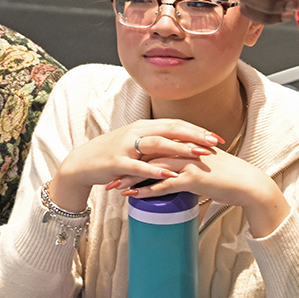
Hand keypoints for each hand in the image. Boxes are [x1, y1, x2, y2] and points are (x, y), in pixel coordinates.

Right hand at [47, 120, 221, 212]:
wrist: (83, 163)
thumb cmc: (113, 156)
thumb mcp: (136, 146)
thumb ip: (156, 145)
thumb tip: (182, 150)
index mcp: (144, 126)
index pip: (175, 124)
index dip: (196, 129)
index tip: (216, 137)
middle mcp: (136, 132)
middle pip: (170, 129)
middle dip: (194, 135)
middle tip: (214, 142)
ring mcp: (126, 146)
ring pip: (157, 143)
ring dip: (179, 148)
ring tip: (198, 155)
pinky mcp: (117, 161)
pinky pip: (138, 165)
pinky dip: (155, 169)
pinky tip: (169, 173)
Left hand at [121, 150, 290, 237]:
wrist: (247, 184)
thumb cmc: (227, 177)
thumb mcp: (205, 164)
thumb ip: (189, 164)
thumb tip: (175, 174)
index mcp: (187, 143)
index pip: (155, 144)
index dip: (135, 153)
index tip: (119, 161)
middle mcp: (186, 149)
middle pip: (148, 153)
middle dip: (127, 164)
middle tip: (109, 173)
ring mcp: (188, 162)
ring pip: (152, 168)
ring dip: (132, 178)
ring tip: (115, 187)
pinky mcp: (193, 178)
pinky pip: (164, 185)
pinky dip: (147, 191)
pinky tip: (134, 197)